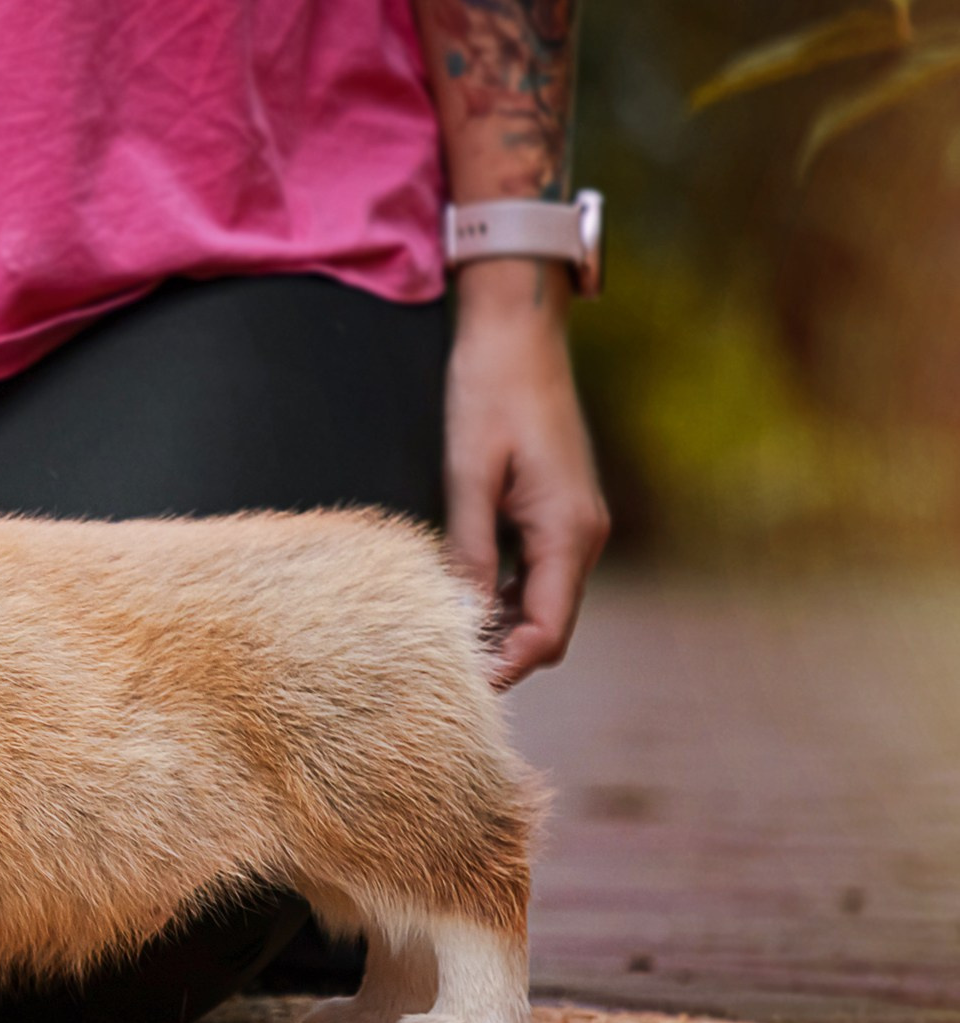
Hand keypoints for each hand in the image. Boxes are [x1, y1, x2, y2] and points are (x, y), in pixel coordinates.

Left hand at [442, 258, 611, 686]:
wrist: (517, 334)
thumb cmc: (490, 392)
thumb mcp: (469, 474)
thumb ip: (468, 548)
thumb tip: (458, 618)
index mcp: (568, 532)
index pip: (546, 631)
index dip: (507, 666)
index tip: (458, 688)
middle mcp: (582, 535)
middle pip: (547, 625)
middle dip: (503, 655)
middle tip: (440, 675)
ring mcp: (574, 524)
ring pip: (540, 601)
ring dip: (499, 626)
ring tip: (441, 643)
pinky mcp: (556, 511)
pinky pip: (533, 572)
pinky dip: (501, 594)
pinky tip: (457, 597)